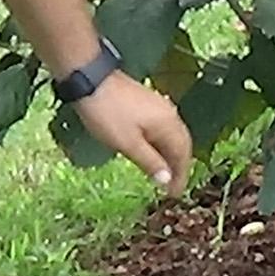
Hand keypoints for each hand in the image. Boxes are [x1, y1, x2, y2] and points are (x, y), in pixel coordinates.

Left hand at [75, 74, 191, 192]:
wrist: (91, 80)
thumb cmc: (108, 114)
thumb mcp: (127, 144)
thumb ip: (150, 162)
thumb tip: (167, 180)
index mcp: (168, 124)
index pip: (183, 154)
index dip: (181, 175)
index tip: (174, 194)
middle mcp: (169, 114)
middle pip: (182, 144)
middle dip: (179, 166)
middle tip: (171, 187)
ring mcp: (159, 106)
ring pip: (172, 136)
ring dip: (170, 156)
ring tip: (162, 174)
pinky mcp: (148, 103)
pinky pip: (162, 129)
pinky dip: (161, 144)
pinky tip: (152, 152)